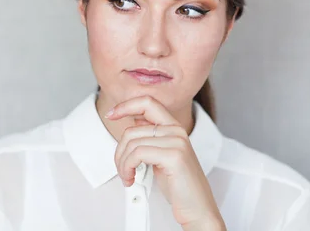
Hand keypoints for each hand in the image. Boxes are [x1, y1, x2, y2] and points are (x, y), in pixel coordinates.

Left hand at [105, 95, 225, 229]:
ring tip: (127, 176)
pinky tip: (131, 178)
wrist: (197, 206)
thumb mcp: (160, 155)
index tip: (111, 114)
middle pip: (132, 129)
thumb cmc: (178, 184)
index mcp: (173, 127)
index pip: (147, 102)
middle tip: (122, 168)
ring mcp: (176, 141)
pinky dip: (127, 167)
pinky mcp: (174, 155)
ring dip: (122, 163)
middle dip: (119, 151)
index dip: (126, 105)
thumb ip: (149, 138)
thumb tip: (131, 123)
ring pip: (132, 143)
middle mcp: (176, 130)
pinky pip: (137, 153)